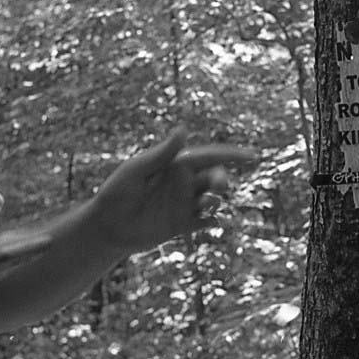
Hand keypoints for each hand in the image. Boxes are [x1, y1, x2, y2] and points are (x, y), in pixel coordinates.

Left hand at [92, 129, 255, 254]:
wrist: (105, 227)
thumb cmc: (116, 193)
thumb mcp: (136, 171)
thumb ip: (161, 154)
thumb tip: (183, 130)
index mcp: (175, 165)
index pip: (209, 156)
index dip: (232, 155)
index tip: (253, 156)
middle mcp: (183, 183)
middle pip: (214, 178)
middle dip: (221, 180)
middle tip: (217, 186)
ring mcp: (184, 204)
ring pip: (213, 200)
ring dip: (216, 201)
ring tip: (207, 204)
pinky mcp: (182, 225)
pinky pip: (205, 222)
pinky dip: (213, 222)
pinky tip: (213, 223)